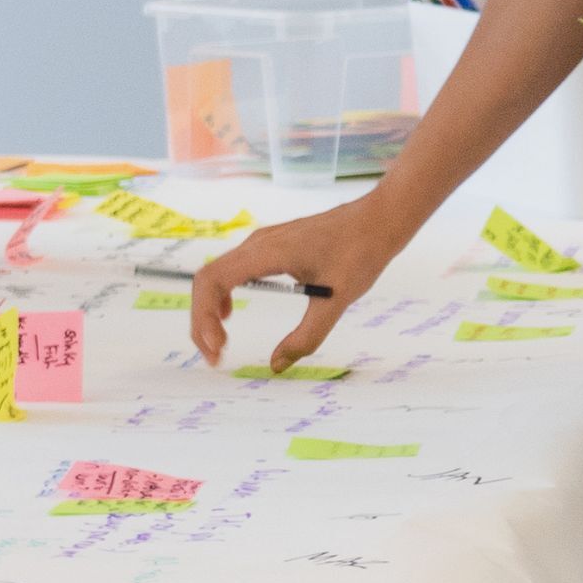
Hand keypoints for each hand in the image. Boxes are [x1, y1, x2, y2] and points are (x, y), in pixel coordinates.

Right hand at [189, 204, 399, 375]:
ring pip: (215, 275)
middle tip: (214, 355)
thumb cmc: (361, 250)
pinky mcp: (269, 247)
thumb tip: (277, 365)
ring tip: (218, 340)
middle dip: (202, 320)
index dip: (204, 317)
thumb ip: (307, 335)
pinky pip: (231, 271)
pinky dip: (222, 296)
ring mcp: (260, 244)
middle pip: (206, 281)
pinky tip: (231, 313)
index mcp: (264, 253)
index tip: (217, 348)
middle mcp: (255, 245)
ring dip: (209, 309)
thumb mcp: (336, 300)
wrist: (380, 217)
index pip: (211, 282)